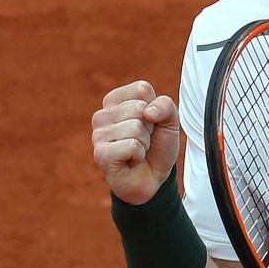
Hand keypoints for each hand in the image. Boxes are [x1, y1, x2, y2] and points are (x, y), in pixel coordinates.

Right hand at [91, 80, 179, 204]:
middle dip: (150, 127)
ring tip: (137, 151)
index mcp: (114, 100)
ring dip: (145, 143)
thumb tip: (147, 112)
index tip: (150, 123)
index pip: (142, 89)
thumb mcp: (170, 120)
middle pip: (139, 108)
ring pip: (136, 127)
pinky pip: (132, 145)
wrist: (153, 178)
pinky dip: (139, 155)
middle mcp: (101, 115)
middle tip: (143, 141)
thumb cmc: (157, 146)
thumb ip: (165, 105)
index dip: (155, 108)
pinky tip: (131, 161)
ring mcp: (98, 135)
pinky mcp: (101, 154)